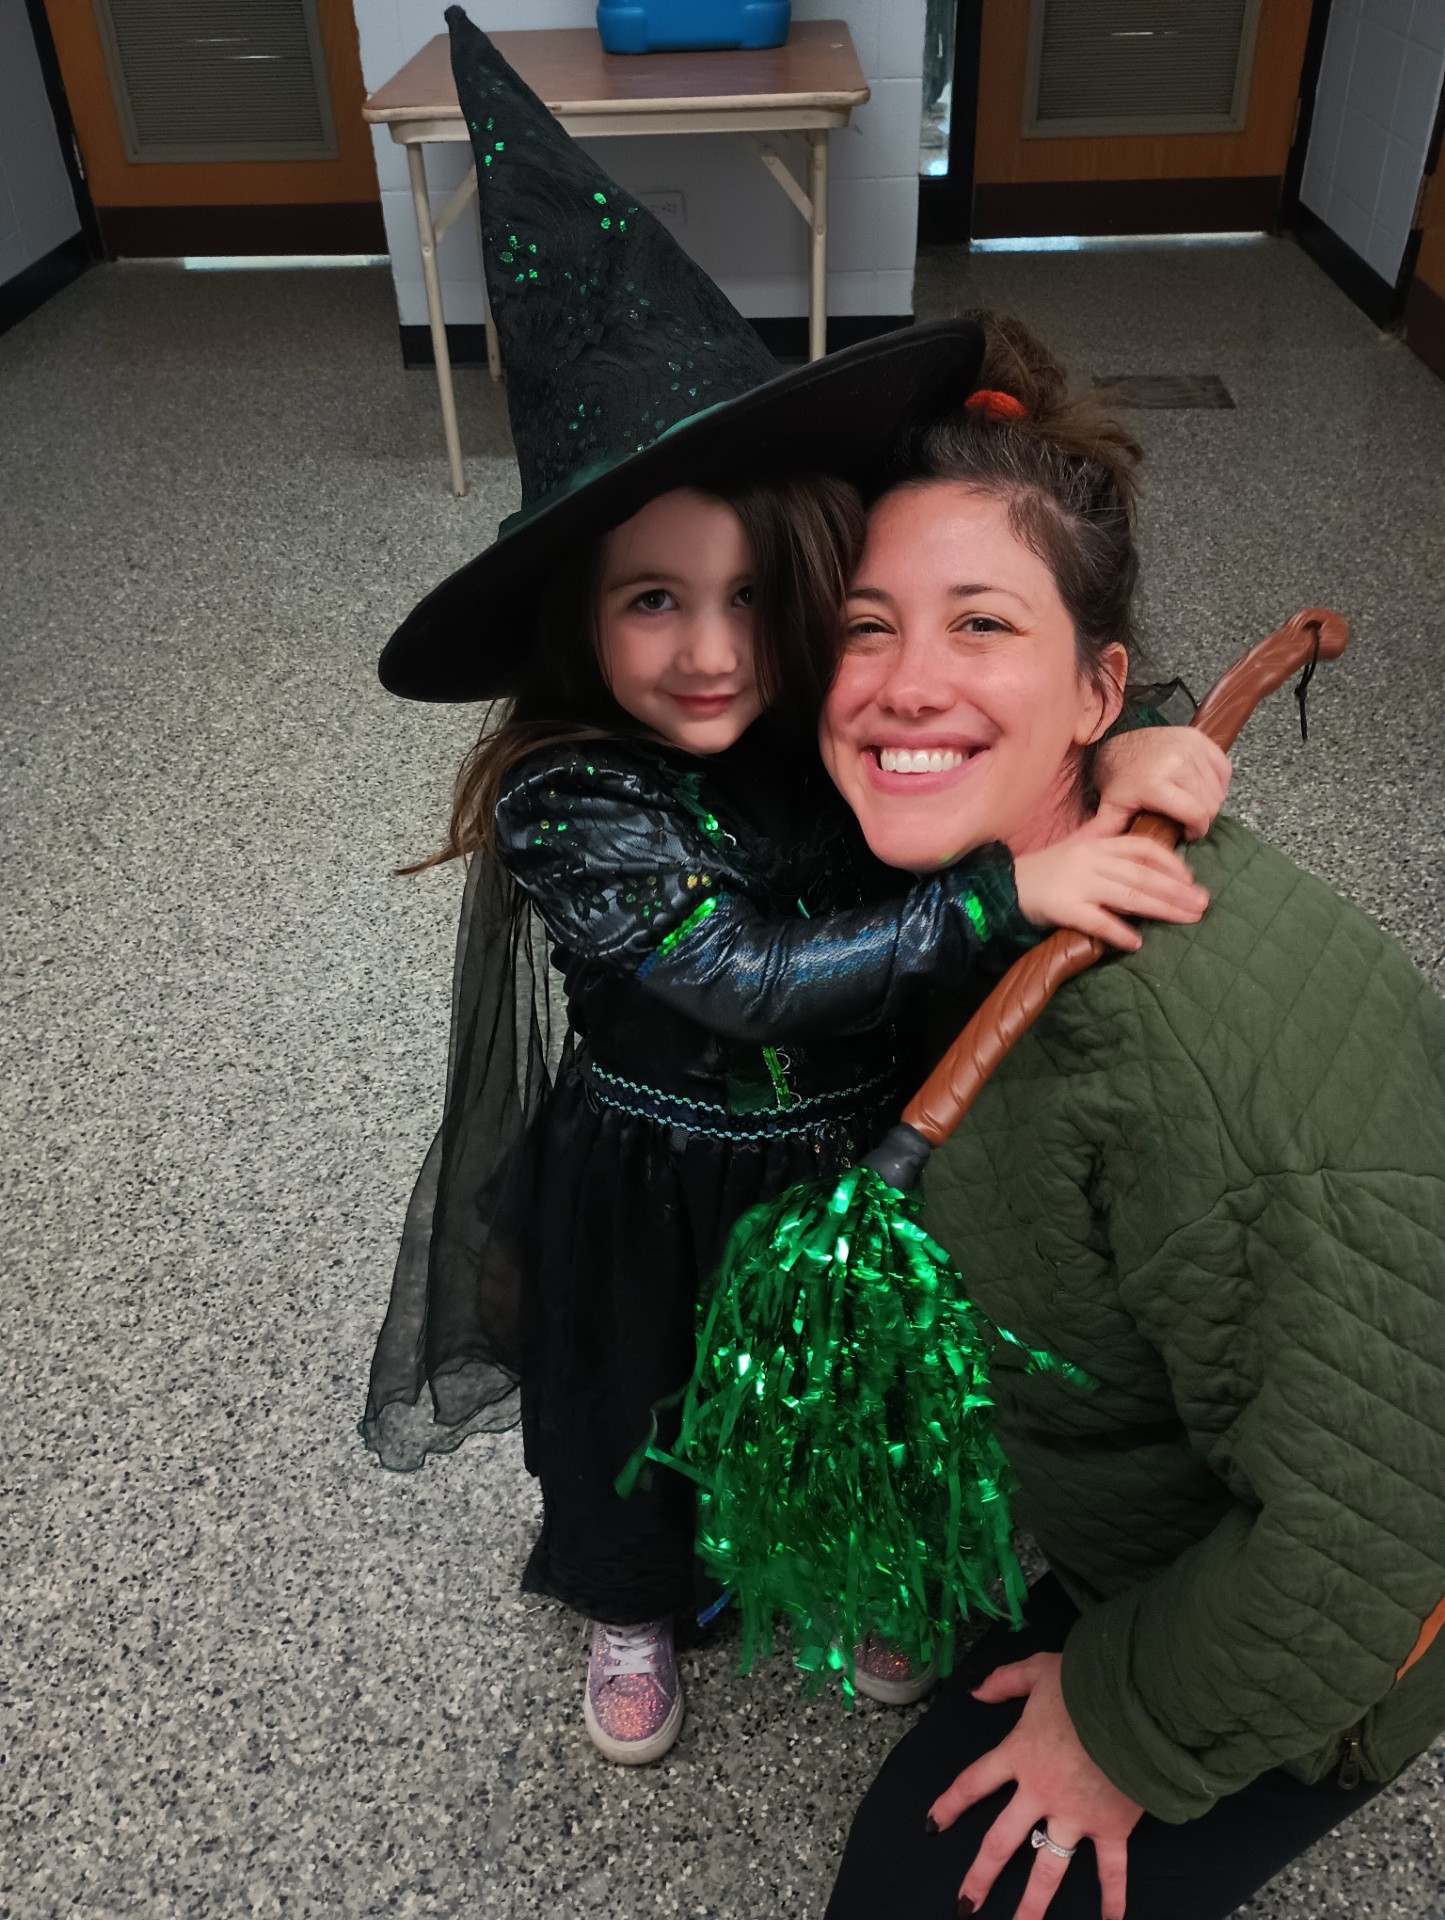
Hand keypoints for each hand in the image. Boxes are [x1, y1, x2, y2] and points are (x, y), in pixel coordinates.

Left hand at [928, 1654, 1142, 1919]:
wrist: (1132, 1701)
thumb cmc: (1085, 1682)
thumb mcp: (1038, 1670)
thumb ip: (1004, 1680)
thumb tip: (974, 1690)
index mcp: (1018, 1754)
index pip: (973, 1783)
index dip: (950, 1804)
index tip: (932, 1826)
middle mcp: (1040, 1792)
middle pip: (1001, 1841)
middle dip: (981, 1876)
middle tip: (964, 1906)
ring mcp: (1075, 1815)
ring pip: (1048, 1867)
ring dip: (1033, 1903)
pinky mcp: (1111, 1827)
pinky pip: (1111, 1870)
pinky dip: (1113, 1899)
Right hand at [1014, 832, 1207, 950]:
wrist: (1001, 885)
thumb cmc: (1043, 871)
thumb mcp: (1076, 849)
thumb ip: (1107, 848)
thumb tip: (1147, 859)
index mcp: (1096, 844)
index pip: (1142, 848)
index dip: (1170, 863)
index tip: (1190, 879)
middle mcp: (1090, 859)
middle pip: (1142, 874)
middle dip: (1176, 890)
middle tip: (1202, 904)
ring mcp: (1076, 883)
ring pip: (1128, 894)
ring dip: (1161, 908)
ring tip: (1186, 918)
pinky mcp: (1062, 907)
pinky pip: (1095, 921)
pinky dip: (1117, 931)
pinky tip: (1136, 942)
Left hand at [1093, 728, 1231, 840]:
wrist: (1118, 746)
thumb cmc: (1118, 781)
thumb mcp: (1112, 808)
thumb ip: (1108, 832)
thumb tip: (1095, 849)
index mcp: (1155, 784)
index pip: (1197, 813)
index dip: (1198, 830)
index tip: (1189, 834)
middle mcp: (1175, 763)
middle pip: (1210, 803)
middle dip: (1202, 817)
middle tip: (1188, 819)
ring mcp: (1188, 748)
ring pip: (1218, 788)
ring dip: (1210, 800)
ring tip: (1193, 804)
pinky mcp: (1198, 738)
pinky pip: (1223, 768)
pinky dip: (1218, 782)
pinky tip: (1203, 788)